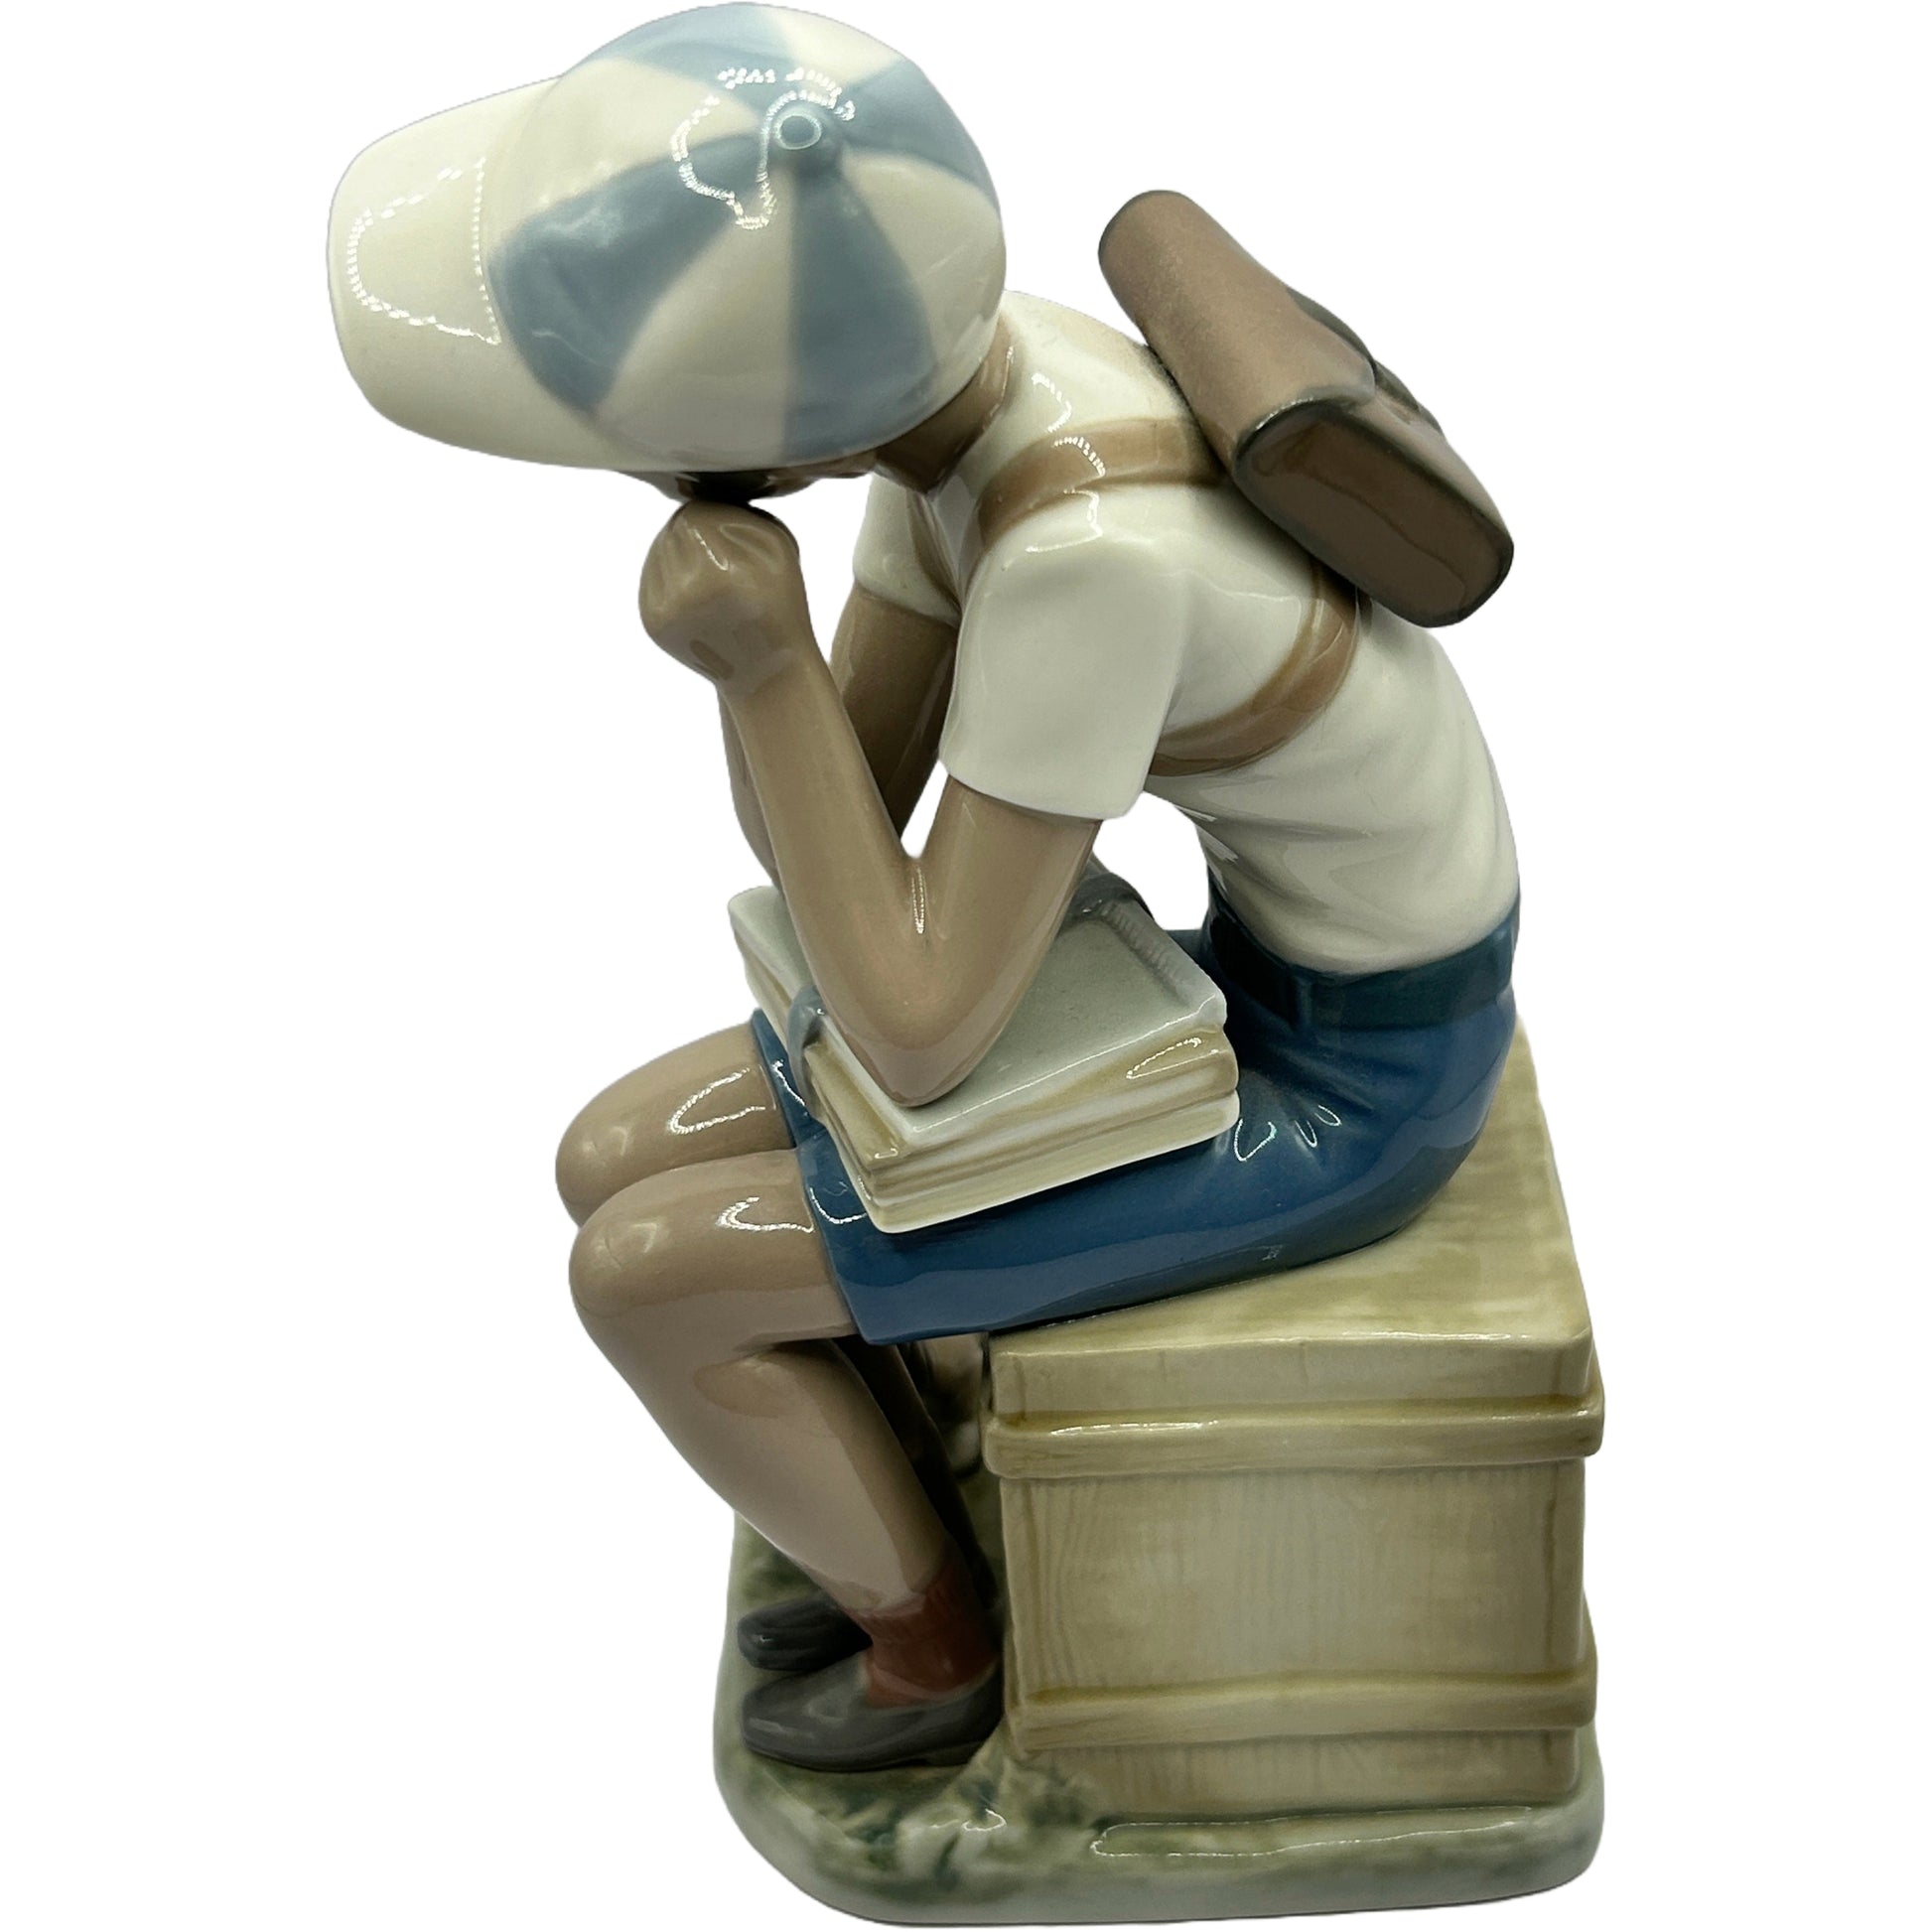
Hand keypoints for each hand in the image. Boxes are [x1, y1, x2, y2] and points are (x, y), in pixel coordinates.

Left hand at [638, 502, 815, 693]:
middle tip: (723, 558)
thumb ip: (738, 511)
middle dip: (698, 537)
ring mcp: (665, 610)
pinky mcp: (652, 622)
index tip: (734, 540)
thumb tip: (696, 489)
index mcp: (721, 571)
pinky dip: (671, 577)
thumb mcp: (779, 547)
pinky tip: (696, 591)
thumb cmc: (779, 603)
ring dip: (682, 554)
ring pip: (659, 552)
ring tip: (711, 575)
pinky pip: (652, 578)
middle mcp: (687, 592)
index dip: (716, 521)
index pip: (697, 515)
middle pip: (675, 532)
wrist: (766, 671)